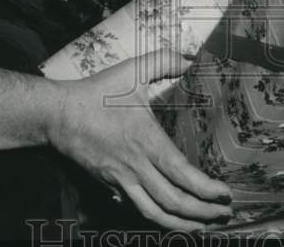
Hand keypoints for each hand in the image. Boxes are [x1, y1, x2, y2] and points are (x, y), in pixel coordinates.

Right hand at [46, 49, 231, 229]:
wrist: (57, 115)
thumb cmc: (96, 93)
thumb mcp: (131, 70)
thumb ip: (163, 60)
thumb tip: (191, 57)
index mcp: (146, 140)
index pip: (181, 173)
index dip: (205, 189)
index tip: (224, 193)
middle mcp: (136, 166)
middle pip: (173, 201)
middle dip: (202, 213)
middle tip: (225, 214)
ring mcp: (121, 179)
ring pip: (154, 213)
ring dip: (181, 225)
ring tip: (203, 227)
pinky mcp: (110, 184)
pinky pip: (136, 208)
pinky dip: (157, 217)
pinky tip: (170, 218)